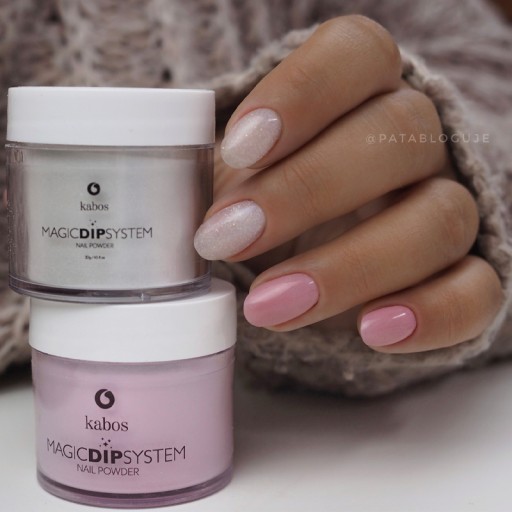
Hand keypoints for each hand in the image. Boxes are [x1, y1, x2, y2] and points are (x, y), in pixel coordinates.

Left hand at [194, 16, 502, 352]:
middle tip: (224, 240)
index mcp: (364, 93)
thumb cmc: (276, 198)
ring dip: (348, 267)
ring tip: (270, 307)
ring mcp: (450, 207)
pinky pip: (475, 291)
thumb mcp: (242, 174)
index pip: (356, 56)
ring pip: (436, 220)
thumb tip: (169, 200)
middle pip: (397, 137)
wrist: (328, 248)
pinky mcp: (467, 275)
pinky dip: (428, 314)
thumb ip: (218, 173)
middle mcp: (418, 142)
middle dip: (306, 192)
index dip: (303, 94)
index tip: (240, 146)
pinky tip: (371, 332)